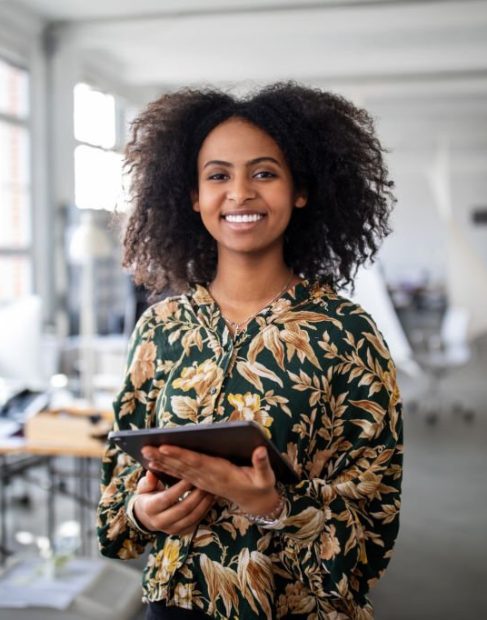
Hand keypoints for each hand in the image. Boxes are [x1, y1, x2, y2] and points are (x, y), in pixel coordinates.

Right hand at [133, 471, 214, 535]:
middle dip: (196, 495)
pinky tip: (211, 498)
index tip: (191, 475)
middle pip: (183, 509)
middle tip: (206, 481)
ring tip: (211, 489)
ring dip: (204, 503)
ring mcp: (172, 529)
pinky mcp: (182, 532)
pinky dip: (206, 509)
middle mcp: (160, 522)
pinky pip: (197, 521)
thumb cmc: (148, 496)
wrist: (148, 516)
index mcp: (150, 509)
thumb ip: (148, 480)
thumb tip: (151, 473)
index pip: (167, 498)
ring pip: (192, 517)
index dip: (180, 487)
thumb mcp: (145, 487)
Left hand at [142, 445, 279, 516]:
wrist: (256, 502)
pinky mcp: (202, 482)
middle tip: (146, 447)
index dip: (181, 455)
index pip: (197, 462)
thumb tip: (261, 450)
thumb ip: (262, 464)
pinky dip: (168, 469)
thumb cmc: (261, 486)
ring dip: (162, 462)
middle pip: (182, 467)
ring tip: (145, 453)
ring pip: (179, 471)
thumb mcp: (266, 477)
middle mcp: (208, 478)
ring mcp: (204, 481)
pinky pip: (181, 475)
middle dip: (164, 457)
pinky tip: (155, 464)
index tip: (165, 447)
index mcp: (221, 473)